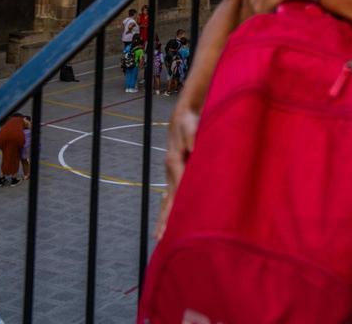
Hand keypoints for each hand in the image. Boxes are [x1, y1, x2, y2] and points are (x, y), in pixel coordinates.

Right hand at [158, 102, 199, 238]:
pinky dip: (167, 206)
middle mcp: (171, 169)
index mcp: (175, 161)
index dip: (173, 208)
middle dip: (164, 219)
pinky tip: (167, 217)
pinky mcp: (176, 171)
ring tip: (159, 236)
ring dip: (164, 217)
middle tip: (159, 238)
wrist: (184, 113)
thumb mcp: (191, 123)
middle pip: (168, 199)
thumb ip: (191, 135)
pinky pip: (172, 192)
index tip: (170, 224)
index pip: (176, 189)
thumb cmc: (190, 119)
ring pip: (168, 198)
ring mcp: (172, 171)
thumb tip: (191, 148)